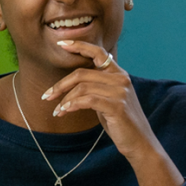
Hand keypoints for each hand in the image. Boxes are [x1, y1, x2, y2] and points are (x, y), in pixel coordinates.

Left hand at [44, 41, 182, 185]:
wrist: (139, 142)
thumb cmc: (120, 122)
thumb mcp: (107, 100)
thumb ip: (95, 88)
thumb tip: (70, 84)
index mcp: (118, 74)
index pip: (98, 52)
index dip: (79, 46)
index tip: (61, 43)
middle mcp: (121, 78)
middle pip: (81, 73)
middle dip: (60, 85)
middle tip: (46, 97)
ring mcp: (120, 91)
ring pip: (82, 87)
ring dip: (64, 99)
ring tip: (57, 111)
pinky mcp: (117, 105)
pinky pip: (87, 100)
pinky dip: (72, 105)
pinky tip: (64, 111)